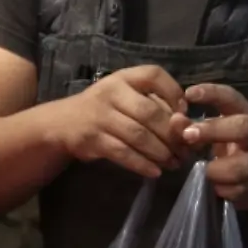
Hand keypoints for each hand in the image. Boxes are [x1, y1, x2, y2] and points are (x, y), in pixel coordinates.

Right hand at [49, 66, 185, 178]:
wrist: (63, 124)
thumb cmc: (104, 109)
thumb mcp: (125, 97)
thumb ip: (153, 104)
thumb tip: (185, 123)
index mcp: (123, 78)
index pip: (153, 75)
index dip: (174, 92)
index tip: (184, 113)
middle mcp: (111, 93)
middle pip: (150, 112)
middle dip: (172, 134)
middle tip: (184, 150)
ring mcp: (100, 116)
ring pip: (138, 135)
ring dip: (160, 152)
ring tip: (173, 163)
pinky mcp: (93, 139)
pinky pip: (123, 153)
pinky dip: (142, 164)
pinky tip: (155, 172)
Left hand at [171, 83, 247, 208]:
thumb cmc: (237, 146)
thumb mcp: (219, 130)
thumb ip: (194, 125)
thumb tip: (174, 122)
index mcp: (245, 115)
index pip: (231, 98)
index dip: (211, 93)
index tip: (189, 94)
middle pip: (244, 128)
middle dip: (215, 130)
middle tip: (188, 135)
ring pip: (241, 166)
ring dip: (216, 169)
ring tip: (204, 169)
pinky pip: (234, 190)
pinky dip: (220, 189)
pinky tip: (213, 186)